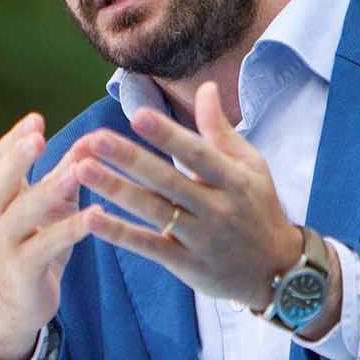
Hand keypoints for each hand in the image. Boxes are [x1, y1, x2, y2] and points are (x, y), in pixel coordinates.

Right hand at [0, 113, 98, 359]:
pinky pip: (45, 247)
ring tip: (77, 170)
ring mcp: (5, 245)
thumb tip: (90, 141)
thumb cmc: (34, 248)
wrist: (15, 306)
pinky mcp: (22, 270)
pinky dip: (70, 230)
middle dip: (16, 159)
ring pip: (22, 213)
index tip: (35, 119)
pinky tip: (94, 216)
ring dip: (49, 190)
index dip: (14, 140)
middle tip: (36, 138)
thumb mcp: (47, 209)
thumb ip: (63, 176)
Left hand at [74, 82, 300, 307]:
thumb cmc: (259, 209)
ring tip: (81, 170)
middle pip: (168, 181)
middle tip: (94, 139)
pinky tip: (91, 217)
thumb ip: (220, 130)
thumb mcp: (250, 167)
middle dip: (130, 159)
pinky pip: (148, 246)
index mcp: (233, 180)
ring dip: (115, 190)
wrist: (277, 272)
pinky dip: (120, 233)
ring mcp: (201, 239)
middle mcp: (217, 208)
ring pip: (153, 212)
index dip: (169, 136)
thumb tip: (205, 87)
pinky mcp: (187, 265)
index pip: (198, 154)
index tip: (139, 115)